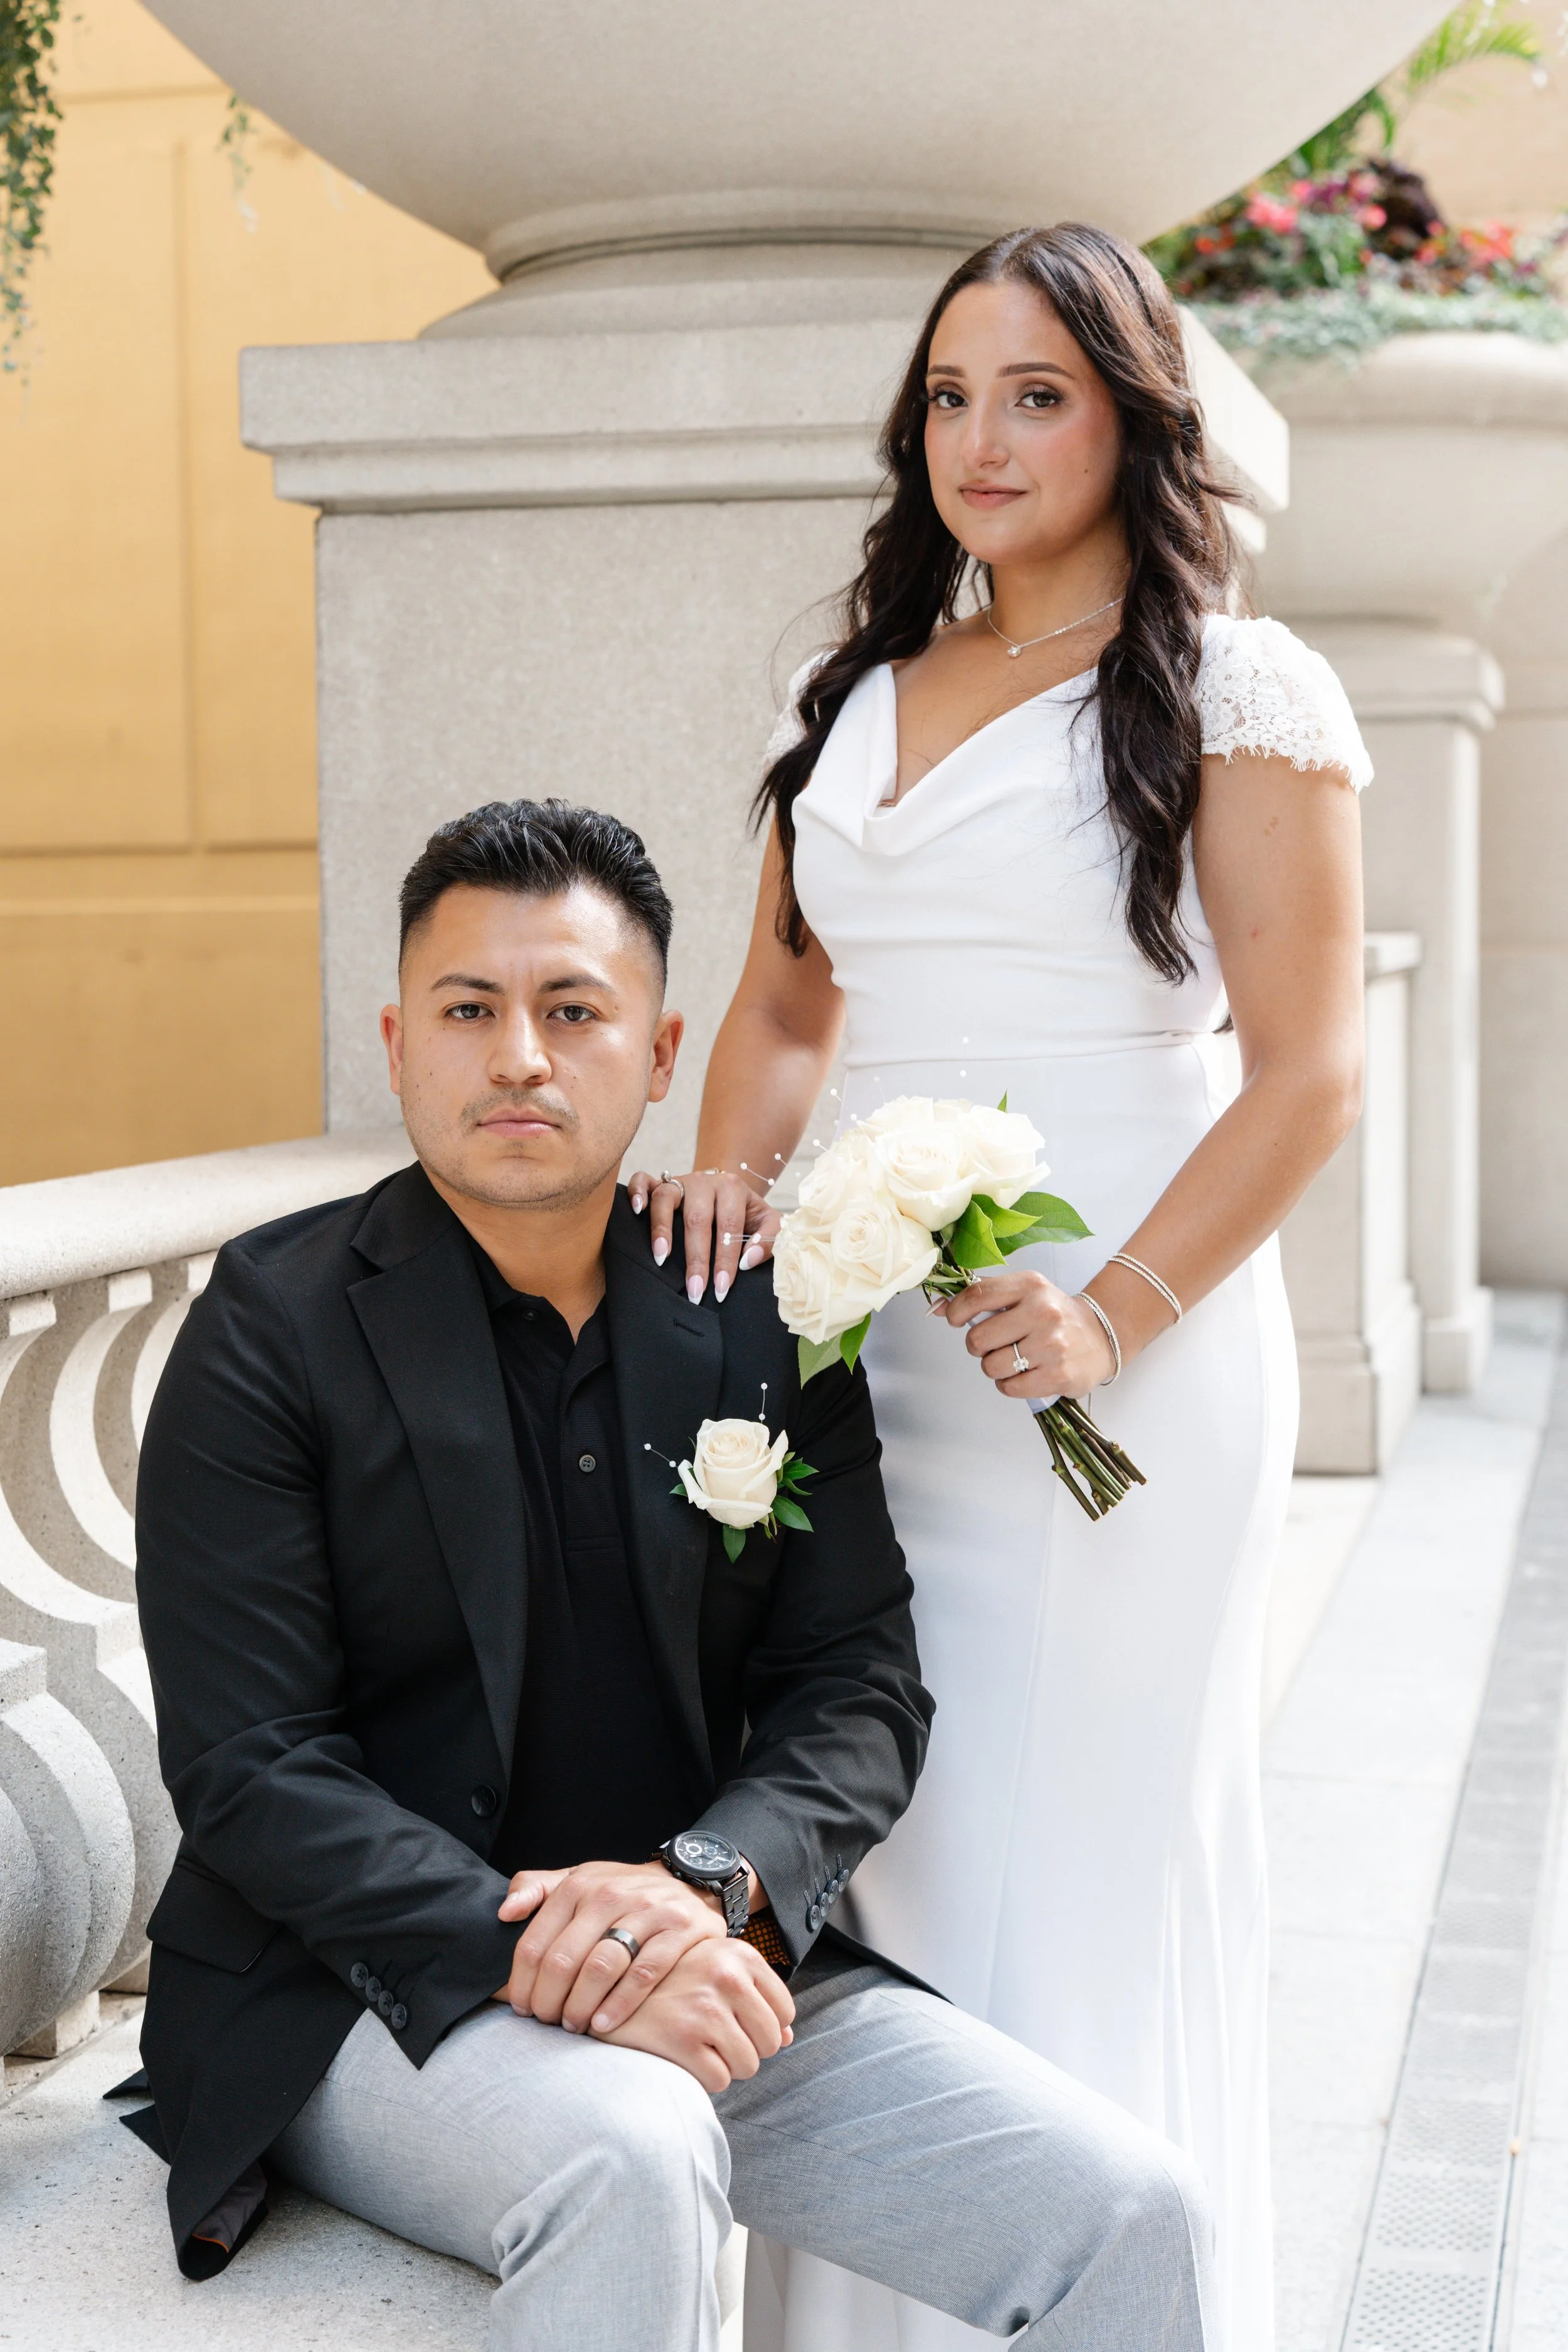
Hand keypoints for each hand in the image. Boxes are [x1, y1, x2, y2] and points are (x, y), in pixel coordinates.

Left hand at [495, 1858, 726, 2034]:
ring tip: (574, 2026)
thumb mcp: (578, 1879)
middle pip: (564, 1959)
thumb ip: (536, 1888)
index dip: (522, 1982)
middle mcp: (610, 1895)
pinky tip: (604, 2023)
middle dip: (548, 2000)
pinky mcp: (678, 1930)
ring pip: (601, 1967)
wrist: (686, 1883)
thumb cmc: (620, 1891)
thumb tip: (504, 1913)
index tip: (521, 2007)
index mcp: (579, 1885)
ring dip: (581, 2005)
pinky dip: (620, 2003)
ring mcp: (647, 1912)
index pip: (536, 1942)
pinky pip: (644, 1973)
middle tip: (546, 2021)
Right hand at [600, 1936, 794, 2092]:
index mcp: (739, 1954)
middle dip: (747, 2049)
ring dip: (726, 2066)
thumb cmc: (666, 1984)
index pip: (784, 2011)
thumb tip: (788, 2038)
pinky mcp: (683, 2040)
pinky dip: (705, 2079)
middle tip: (714, 2040)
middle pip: (769, 2042)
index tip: (736, 2024)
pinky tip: (682, 2058)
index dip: (764, 2027)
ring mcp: (705, 2008)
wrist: (604, 1992)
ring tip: (697, 2047)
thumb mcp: (712, 1973)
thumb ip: (754, 1998)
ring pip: (748, 2065)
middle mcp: (726, 1976)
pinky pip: (720, 2080)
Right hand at [626, 1166, 780, 1302]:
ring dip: (662, 1229)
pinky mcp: (660, 1182)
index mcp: (733, 1188)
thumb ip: (769, 1239)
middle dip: (696, 1258)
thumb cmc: (745, 1212)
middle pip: (697, 1218)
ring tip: (661, 1257)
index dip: (725, 1259)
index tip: (721, 1289)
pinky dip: (636, 1192)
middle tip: (695, 1290)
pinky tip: (636, 1212)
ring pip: (666, 1198)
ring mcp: (679, 1180)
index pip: (730, 1225)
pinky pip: (642, 1180)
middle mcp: (704, 1181)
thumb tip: (748, 1261)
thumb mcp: (766, 1221)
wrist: (725, 1189)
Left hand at [943, 1270, 1117, 1398]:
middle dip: (978, 1346)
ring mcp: (1052, 1345)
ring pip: (992, 1366)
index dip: (957, 1311)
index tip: (956, 1320)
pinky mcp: (1058, 1375)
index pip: (977, 1296)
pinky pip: (1010, 1387)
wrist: (1100, 1336)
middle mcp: (1043, 1312)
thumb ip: (983, 1296)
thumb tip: (938, 1308)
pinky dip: (1008, 1384)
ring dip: (994, 1367)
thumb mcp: (1023, 1293)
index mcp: (1031, 1286)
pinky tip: (1023, 1373)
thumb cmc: (1053, 1315)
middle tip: (993, 1344)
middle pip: (979, 1338)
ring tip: (1012, 1359)